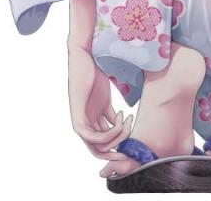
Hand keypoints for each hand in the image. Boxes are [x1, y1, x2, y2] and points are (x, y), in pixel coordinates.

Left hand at [68, 45, 133, 160]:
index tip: (133, 142)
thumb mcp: (105, 99)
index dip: (118, 147)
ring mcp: (80, 123)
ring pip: (98, 146)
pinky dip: (109, 134)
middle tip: (131, 147)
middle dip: (116, 152)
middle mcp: (85, 126)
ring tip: (128, 122)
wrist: (84, 58)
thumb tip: (123, 122)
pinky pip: (93, 137)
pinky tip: (119, 118)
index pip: (103, 145)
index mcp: (91, 123)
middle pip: (100, 150)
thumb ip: (110, 113)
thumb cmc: (94, 74)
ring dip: (117, 138)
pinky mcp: (77, 118)